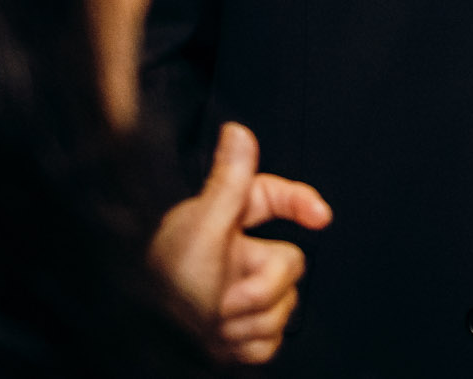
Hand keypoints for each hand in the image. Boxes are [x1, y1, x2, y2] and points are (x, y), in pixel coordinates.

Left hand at [150, 122, 334, 362]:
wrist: (152, 345)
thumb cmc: (166, 284)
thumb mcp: (200, 231)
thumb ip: (228, 183)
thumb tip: (237, 128)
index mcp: (231, 222)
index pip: (276, 198)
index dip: (302, 203)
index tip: (320, 217)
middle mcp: (243, 254)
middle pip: (290, 263)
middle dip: (262, 290)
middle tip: (226, 299)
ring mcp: (247, 293)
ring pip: (284, 304)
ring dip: (251, 321)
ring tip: (216, 321)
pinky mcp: (248, 329)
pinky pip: (273, 339)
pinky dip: (249, 345)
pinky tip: (223, 340)